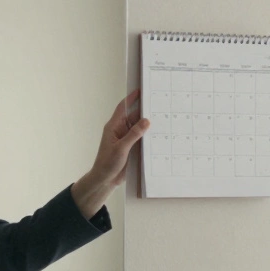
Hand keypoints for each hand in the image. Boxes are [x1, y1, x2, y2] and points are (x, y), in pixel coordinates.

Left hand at [71, 91, 148, 216]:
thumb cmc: (107, 163)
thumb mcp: (121, 148)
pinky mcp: (132, 148)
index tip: (141, 90)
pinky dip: (149, 136)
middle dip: (145, 110)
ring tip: (164, 116)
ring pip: (140, 128)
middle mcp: (120, 130)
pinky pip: (142, 139)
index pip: (123, 108)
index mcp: (114, 127)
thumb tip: (146, 120)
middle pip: (134, 117)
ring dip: (149, 124)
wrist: (105, 180)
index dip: (132, 98)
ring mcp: (127, 139)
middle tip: (159, 103)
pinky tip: (160, 134)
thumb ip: (134, 134)